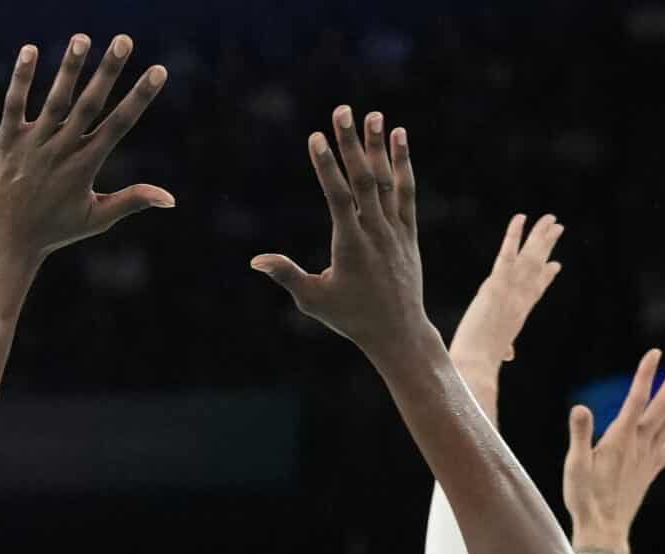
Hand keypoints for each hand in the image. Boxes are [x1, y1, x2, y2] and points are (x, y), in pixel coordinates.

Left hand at [0, 35, 172, 262]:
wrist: (5, 243)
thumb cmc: (54, 231)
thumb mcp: (96, 218)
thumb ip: (132, 200)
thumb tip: (171, 199)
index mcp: (85, 166)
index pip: (119, 125)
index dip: (140, 97)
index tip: (159, 70)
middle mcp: (61, 151)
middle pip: (89, 104)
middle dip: (108, 71)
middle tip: (124, 39)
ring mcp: (32, 145)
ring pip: (55, 100)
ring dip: (69, 68)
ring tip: (82, 38)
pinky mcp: (5, 141)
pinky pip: (14, 104)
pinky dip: (21, 78)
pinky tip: (29, 50)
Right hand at [253, 108, 430, 362]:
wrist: (398, 331)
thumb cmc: (350, 318)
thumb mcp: (313, 300)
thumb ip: (287, 275)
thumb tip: (256, 261)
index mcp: (351, 246)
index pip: (339, 198)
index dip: (327, 167)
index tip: (316, 137)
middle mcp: (376, 232)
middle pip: (363, 180)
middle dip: (351, 144)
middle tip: (342, 111)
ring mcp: (395, 230)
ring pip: (386, 181)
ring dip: (378, 146)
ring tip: (373, 115)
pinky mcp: (408, 232)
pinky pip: (405, 192)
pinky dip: (403, 164)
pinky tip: (399, 137)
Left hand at [448, 213, 565, 404]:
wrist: (476, 365)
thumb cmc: (480, 365)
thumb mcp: (495, 353)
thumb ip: (503, 349)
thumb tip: (508, 354)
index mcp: (518, 314)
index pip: (535, 290)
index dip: (545, 276)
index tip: (556, 264)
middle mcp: (520, 299)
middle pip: (537, 267)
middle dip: (547, 247)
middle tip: (557, 229)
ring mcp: (510, 291)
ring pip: (529, 257)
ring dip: (540, 235)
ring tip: (551, 218)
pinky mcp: (496, 285)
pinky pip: (507, 254)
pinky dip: (514, 235)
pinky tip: (521, 217)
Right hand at [563, 349, 664, 553]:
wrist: (603, 530)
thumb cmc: (585, 498)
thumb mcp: (575, 465)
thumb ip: (580, 435)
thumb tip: (581, 408)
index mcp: (620, 439)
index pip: (636, 400)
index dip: (646, 375)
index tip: (656, 353)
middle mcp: (639, 445)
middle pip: (662, 406)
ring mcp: (648, 457)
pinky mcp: (651, 470)